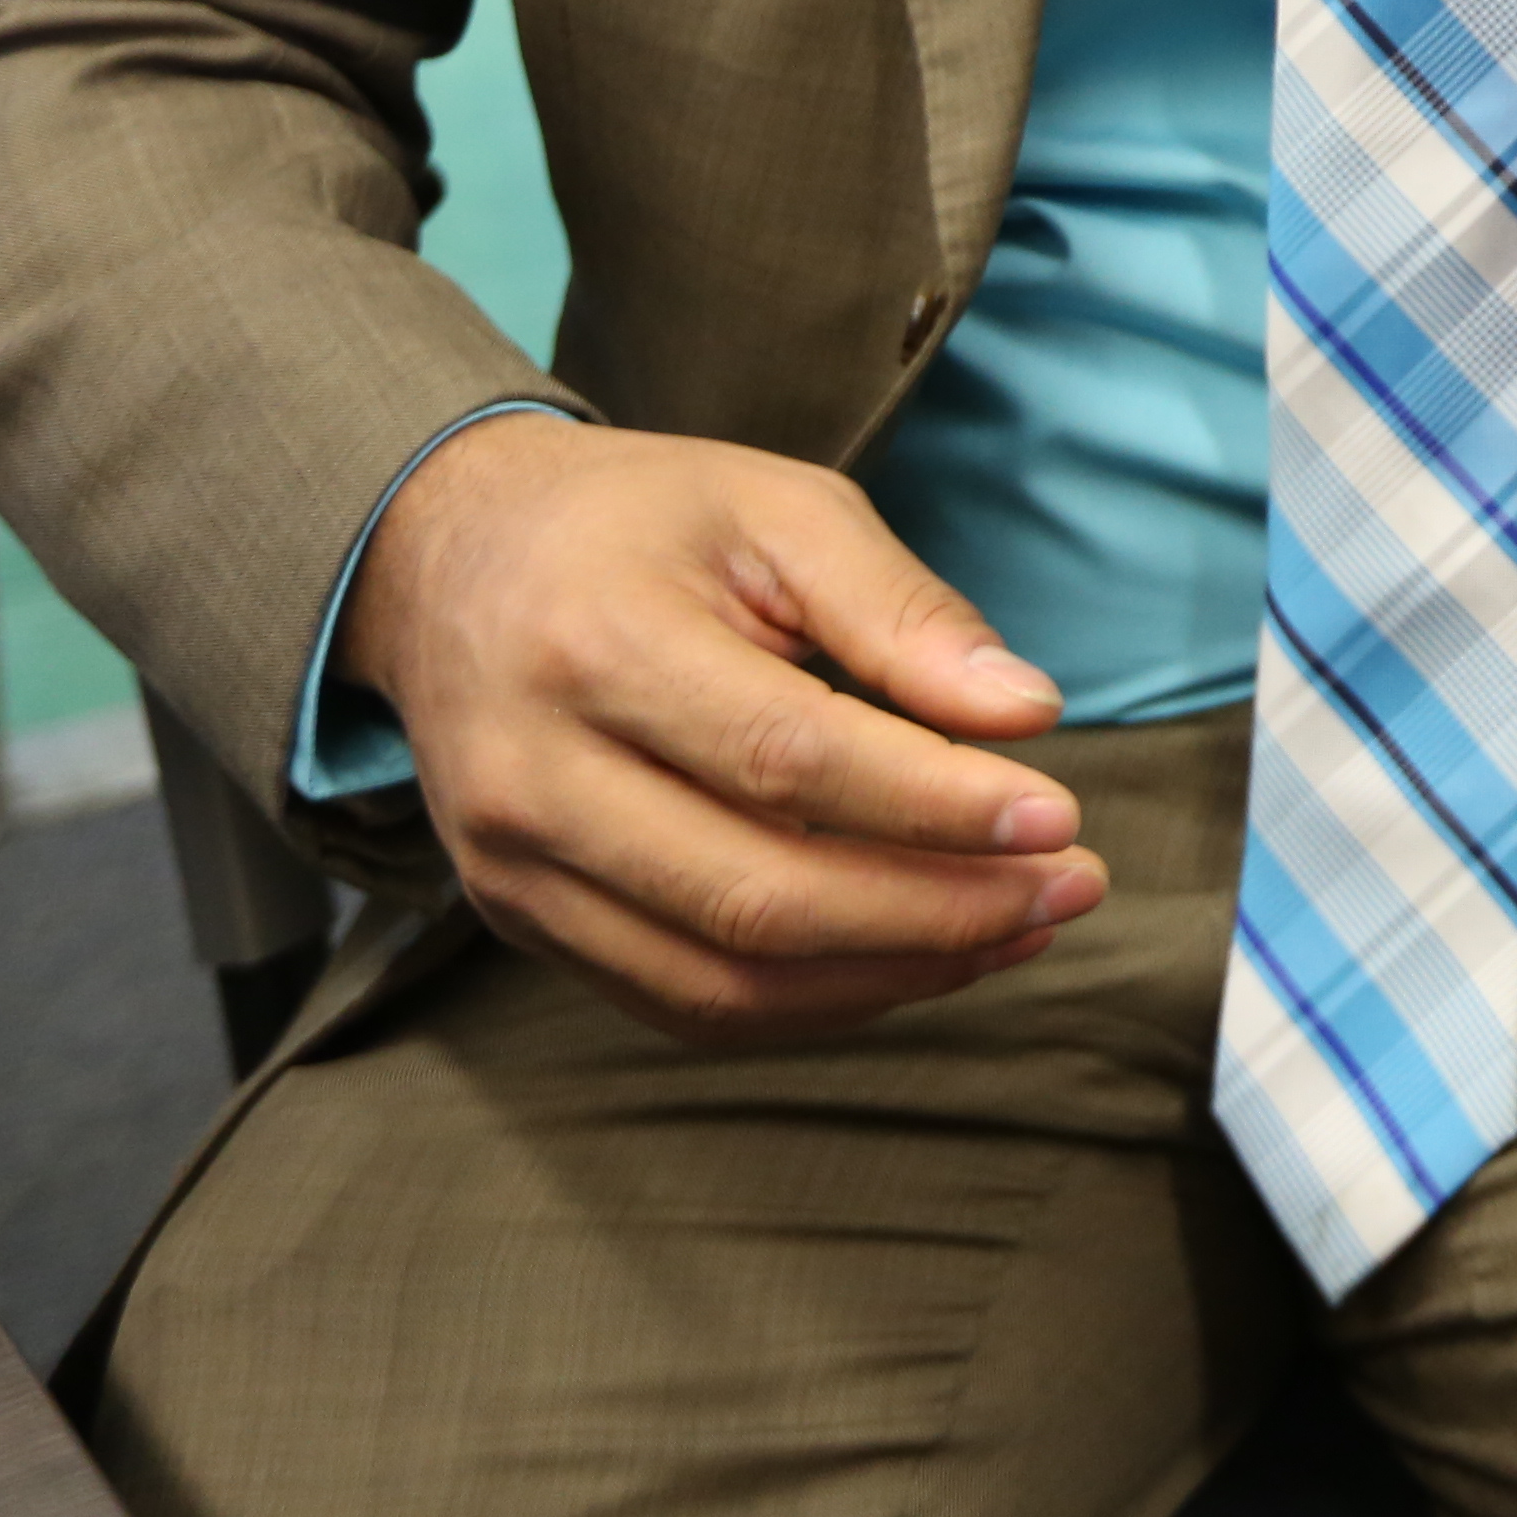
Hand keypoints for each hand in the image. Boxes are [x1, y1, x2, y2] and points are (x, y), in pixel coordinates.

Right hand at [333, 412, 1106, 1045]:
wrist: (448, 562)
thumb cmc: (640, 524)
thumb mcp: (778, 510)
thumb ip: (902, 611)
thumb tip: (1026, 714)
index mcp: (598, 643)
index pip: (787, 759)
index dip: (934, 805)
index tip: (1059, 816)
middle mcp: (537, 777)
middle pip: (757, 895)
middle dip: (937, 913)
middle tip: (1068, 886)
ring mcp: (515, 869)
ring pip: (722, 982)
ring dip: (893, 975)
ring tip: (1019, 929)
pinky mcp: (522, 923)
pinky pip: (682, 1006)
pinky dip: (818, 1001)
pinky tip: (921, 956)